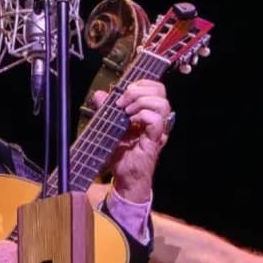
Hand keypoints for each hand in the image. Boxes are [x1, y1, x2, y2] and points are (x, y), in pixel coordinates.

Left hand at [100, 80, 172, 202]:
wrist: (124, 178)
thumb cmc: (121, 156)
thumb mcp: (109, 127)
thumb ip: (106, 109)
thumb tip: (100, 95)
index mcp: (148, 112)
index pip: (155, 88)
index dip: (140, 84)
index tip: (123, 93)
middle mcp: (156, 119)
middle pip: (160, 91)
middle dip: (138, 90)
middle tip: (122, 103)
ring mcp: (157, 130)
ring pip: (162, 103)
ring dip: (141, 103)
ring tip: (126, 113)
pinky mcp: (155, 140)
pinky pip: (156, 120)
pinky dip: (142, 116)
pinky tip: (130, 122)